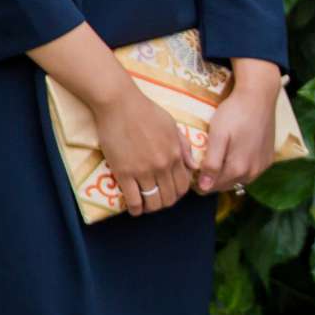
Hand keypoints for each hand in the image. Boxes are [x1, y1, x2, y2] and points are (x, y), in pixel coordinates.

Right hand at [95, 84, 194, 216]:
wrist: (120, 104)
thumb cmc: (147, 112)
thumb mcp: (172, 127)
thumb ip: (184, 148)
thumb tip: (194, 167)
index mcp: (176, 155)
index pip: (183, 185)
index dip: (178, 194)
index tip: (171, 194)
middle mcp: (163, 166)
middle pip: (170, 197)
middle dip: (165, 203)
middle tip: (157, 202)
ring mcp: (144, 170)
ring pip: (153, 201)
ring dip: (151, 208)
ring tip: (145, 207)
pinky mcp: (124, 172)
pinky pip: (133, 199)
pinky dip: (135, 208)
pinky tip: (133, 209)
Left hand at [197, 62, 281, 195]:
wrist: (259, 97)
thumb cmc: (234, 114)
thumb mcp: (218, 136)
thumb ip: (212, 163)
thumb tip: (205, 187)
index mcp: (237, 168)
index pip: (212, 187)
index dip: (199, 182)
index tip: (191, 172)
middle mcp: (252, 172)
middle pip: (226, 185)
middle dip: (212, 180)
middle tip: (200, 165)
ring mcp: (262, 166)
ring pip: (239, 179)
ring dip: (226, 175)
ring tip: (216, 160)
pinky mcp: (268, 158)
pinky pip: (251, 171)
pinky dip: (240, 168)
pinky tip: (234, 155)